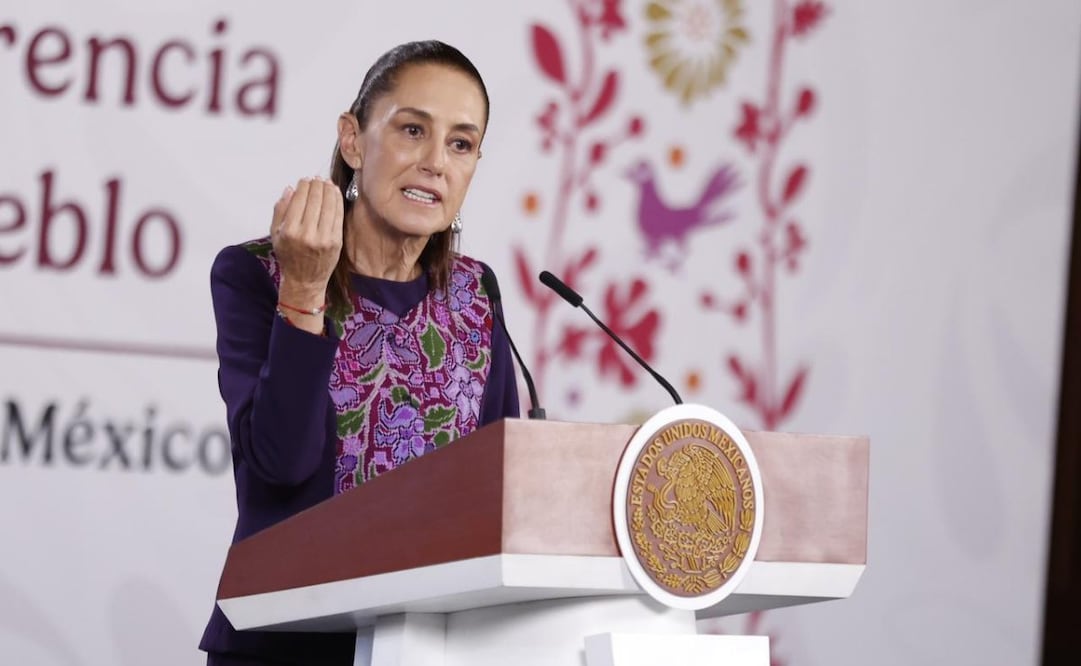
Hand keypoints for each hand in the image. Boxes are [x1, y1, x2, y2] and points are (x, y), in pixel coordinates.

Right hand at [270, 178, 343, 305]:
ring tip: (326, 182)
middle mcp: (306, 234)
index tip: (305, 180)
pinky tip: (335, 193)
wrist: (305, 281)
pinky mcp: (336, 241)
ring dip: (328, 189)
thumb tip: (290, 188)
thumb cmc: (288, 256)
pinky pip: (338, 215)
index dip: (304, 186)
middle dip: (316, 185)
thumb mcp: (275, 234)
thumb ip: (280, 210)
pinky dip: (337, 201)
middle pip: (315, 200)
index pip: (299, 199)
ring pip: (328, 205)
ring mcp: (323, 238)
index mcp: (289, 231)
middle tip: (317, 179)